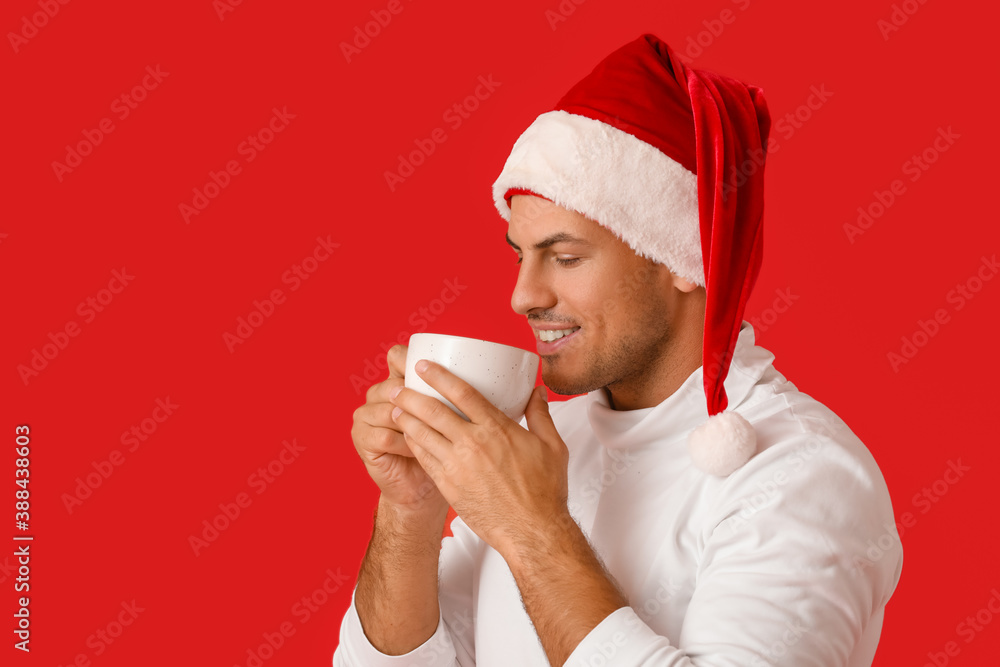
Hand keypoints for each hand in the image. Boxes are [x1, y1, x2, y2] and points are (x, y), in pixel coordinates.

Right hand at [351, 345, 447, 516]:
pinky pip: (384, 436)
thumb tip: (491, 373)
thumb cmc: (444, 449)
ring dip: (413, 422)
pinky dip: (404, 444)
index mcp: (399, 381)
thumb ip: (460, 395)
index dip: (411, 358)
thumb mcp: (454, 418)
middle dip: (417, 396)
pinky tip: (419, 451)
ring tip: (436, 437)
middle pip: (393, 384)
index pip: (398, 357)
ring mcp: (367, 416)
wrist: (421, 487)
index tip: (434, 369)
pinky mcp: (363, 439)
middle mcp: (379, 394)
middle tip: (445, 413)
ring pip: (389, 410)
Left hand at [388, 360, 570, 555]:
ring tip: (393, 408)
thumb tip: (536, 391)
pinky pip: (424, 459)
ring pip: (422, 434)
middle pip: (432, 411)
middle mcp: (472, 444)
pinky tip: (407, 437)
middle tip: (396, 386)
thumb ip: (540, 415)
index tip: (423, 366)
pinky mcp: (449, 486)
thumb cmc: (544, 491)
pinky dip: (413, 444)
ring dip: (405, 418)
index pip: (461, 393)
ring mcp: (457, 466)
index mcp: (496, 429)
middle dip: (410, 395)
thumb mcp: (552, 446)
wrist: (532, 532)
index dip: (438, 376)